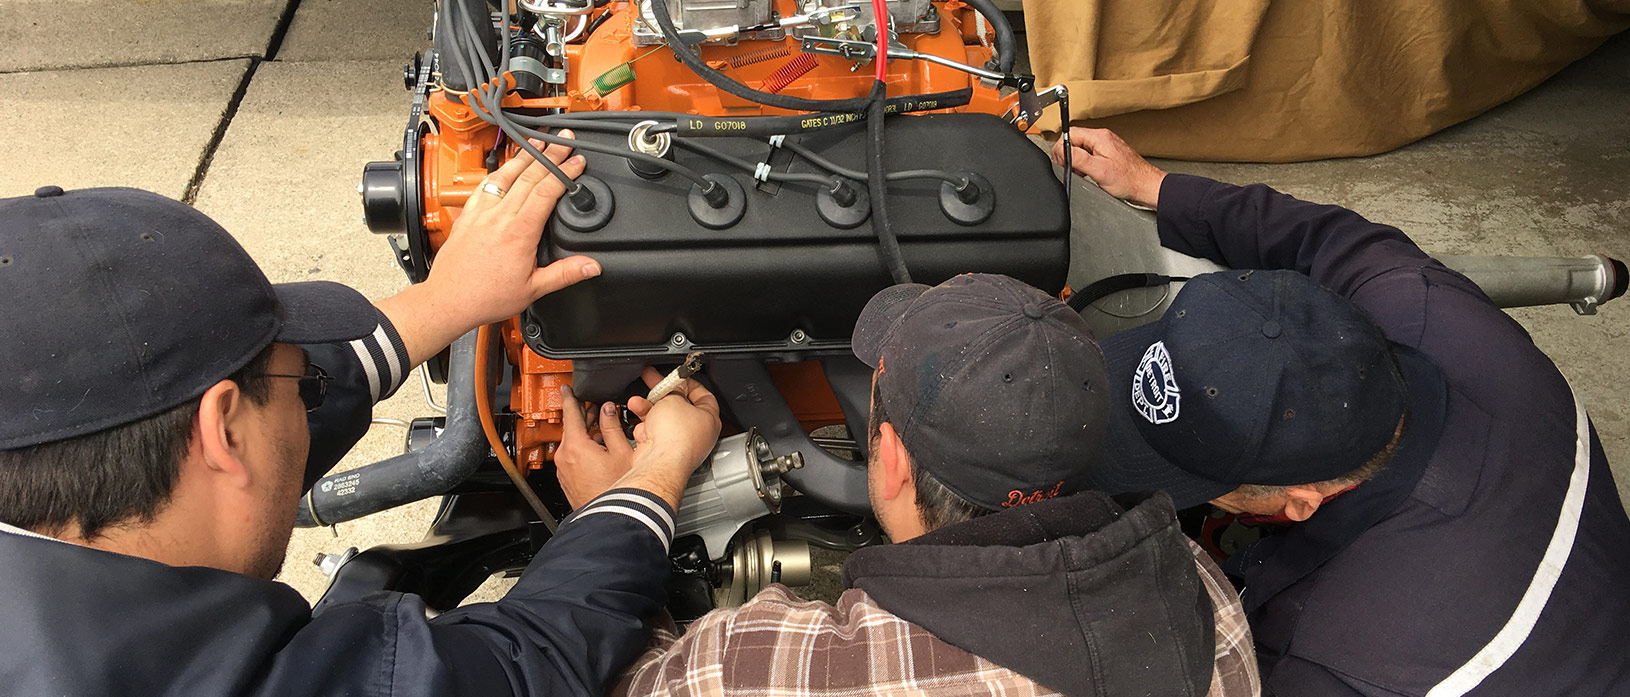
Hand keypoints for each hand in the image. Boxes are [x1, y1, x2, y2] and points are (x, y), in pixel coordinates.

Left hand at [375, 131, 601, 366]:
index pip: (547, 191)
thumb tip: (592, 266)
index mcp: (519, 232)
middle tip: (565, 141)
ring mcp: (481, 213)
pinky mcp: (467, 215)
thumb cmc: (485, 297)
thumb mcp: (533, 290)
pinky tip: (506, 166)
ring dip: (525, 156)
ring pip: (506, 175)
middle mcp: (499, 217)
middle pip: (529, 176)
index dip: (564, 172)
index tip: (578, 161)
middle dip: (550, 155)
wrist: (448, 300)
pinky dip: (499, 171)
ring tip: (539, 142)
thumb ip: (565, 274)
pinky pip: (485, 186)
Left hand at [556, 387, 634, 508]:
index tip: (566, 388)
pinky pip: (573, 457)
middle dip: (584, 416)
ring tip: (602, 429)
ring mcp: (564, 470)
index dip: (569, 397)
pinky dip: (583, 449)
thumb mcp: (622, 452)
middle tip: (596, 407)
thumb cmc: (617, 491)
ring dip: (586, 434)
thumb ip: (613, 427)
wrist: (611, 518)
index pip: (570, 413)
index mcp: (576, 446)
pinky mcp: (567, 480)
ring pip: (572, 443)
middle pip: (571, 428)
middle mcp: (565, 457)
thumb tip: (608, 410)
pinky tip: (599, 450)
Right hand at [614, 367, 722, 509]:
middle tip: (651, 383)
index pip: (703, 395)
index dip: (688, 383)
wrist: (659, 464)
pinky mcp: (665, 454)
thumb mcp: (673, 399)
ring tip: (638, 404)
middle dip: (662, 396)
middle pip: (679, 407)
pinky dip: (646, 429)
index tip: (676, 377)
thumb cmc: (675, 437)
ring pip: (663, 421)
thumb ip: (674, 389)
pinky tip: (642, 429)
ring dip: (648, 410)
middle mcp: (698, 433)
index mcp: (709, 419)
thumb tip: (674, 386)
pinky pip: (654, 435)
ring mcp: (681, 445)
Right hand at [1050, 127, 1167, 208]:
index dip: (1061, 148)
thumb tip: (1062, 150)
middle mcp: (1103, 137)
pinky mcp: (1109, 153)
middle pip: (1074, 139)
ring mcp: (1106, 145)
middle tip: (1073, 170)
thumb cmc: (1128, 180)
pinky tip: (1091, 173)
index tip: (1063, 162)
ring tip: (1083, 173)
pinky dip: (1085, 164)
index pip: (1070, 133)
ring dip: (1077, 160)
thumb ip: (1078, 158)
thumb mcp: (1098, 170)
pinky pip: (1090, 154)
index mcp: (1099, 137)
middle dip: (1068, 155)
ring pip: (1081, 147)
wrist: (1146, 186)